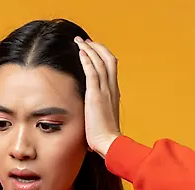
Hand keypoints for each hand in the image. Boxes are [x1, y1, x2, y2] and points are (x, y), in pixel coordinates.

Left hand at [74, 37, 120, 156]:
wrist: (109, 143)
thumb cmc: (105, 136)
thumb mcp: (102, 118)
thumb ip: (98, 110)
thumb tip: (91, 113)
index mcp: (114, 93)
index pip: (111, 68)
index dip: (102, 56)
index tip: (92, 50)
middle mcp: (112, 88)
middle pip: (109, 59)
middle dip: (97, 47)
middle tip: (85, 41)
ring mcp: (105, 91)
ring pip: (100, 62)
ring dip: (89, 49)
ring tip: (79, 41)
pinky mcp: (96, 95)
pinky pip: (93, 72)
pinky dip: (87, 59)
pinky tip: (80, 52)